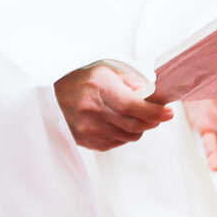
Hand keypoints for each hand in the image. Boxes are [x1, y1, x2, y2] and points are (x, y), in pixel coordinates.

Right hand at [53, 63, 171, 151]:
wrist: (49, 96)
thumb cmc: (80, 82)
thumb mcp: (106, 72)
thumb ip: (131, 83)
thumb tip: (151, 95)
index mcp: (99, 88)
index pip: (132, 106)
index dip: (154, 112)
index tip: (168, 112)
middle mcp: (92, 110)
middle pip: (133, 124)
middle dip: (151, 121)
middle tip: (158, 115)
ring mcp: (87, 128)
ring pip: (128, 136)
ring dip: (138, 129)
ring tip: (135, 117)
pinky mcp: (85, 141)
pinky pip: (116, 143)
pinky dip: (124, 136)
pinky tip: (118, 124)